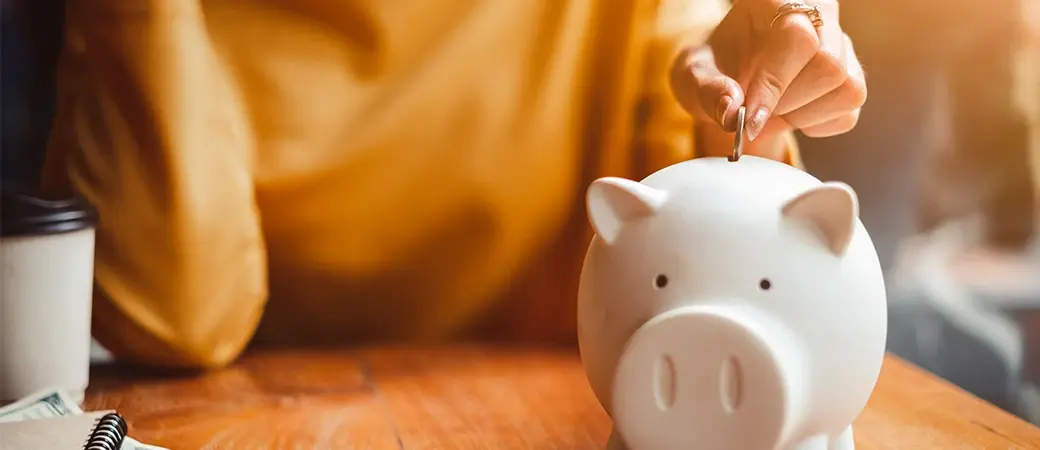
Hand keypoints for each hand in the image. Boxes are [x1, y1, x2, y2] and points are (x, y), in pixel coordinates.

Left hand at [670, 0, 865, 156]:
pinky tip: (790, 113)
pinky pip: (848, 112)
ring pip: (847, 87)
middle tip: (754, 108)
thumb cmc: (713, 68)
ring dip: (802, 114)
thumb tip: (732, 113)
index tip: (749, 116)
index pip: (796, 37)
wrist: (729, 79)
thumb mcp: (693, 75)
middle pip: (829, 65)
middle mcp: (819, 14)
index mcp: (777, 0)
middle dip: (786, 100)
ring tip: (771, 107)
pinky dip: (816, 125)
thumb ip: (707, 90)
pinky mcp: (852, 77)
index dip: (774, 82)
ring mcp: (841, 45)